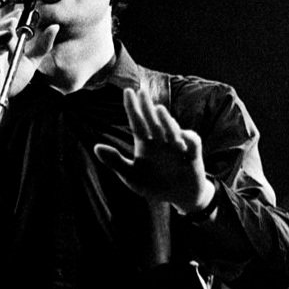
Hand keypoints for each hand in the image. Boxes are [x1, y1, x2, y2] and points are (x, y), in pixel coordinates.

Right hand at [0, 4, 59, 102]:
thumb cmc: (10, 79)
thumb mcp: (31, 61)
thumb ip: (42, 45)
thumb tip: (55, 27)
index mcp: (7, 35)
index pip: (16, 14)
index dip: (26, 8)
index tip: (36, 4)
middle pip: (11, 14)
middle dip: (22, 17)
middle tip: (28, 32)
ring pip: (9, 24)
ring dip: (16, 35)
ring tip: (17, 51)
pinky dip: (7, 39)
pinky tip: (11, 45)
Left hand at [93, 87, 214, 212]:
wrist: (179, 197)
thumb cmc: (153, 184)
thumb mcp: (131, 176)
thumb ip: (115, 162)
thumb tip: (96, 147)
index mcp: (146, 143)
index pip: (137, 122)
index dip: (132, 108)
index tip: (127, 91)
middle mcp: (161, 141)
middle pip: (153, 121)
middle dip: (147, 107)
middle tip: (141, 91)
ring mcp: (177, 147)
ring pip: (171, 130)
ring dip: (166, 121)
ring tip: (158, 109)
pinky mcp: (193, 155)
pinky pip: (192, 143)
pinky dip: (188, 138)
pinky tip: (181, 136)